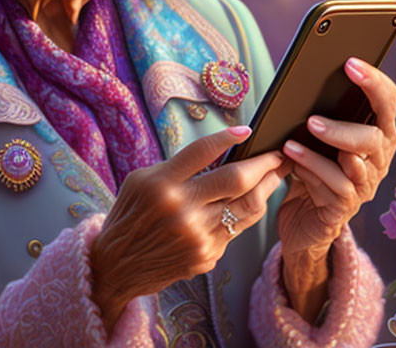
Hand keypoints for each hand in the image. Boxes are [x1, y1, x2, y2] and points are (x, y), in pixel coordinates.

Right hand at [90, 126, 287, 332]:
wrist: (118, 264)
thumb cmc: (130, 216)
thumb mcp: (141, 180)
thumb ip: (177, 167)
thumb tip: (218, 152)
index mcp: (161, 184)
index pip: (202, 152)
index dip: (227, 137)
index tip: (247, 131)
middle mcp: (181, 209)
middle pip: (237, 180)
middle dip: (264, 164)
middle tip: (278, 155)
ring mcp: (197, 235)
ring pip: (248, 207)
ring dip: (267, 188)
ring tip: (276, 175)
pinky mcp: (207, 255)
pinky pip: (236, 230)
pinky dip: (244, 214)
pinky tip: (248, 203)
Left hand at [278, 57, 395, 317]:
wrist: (302, 220)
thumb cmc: (308, 169)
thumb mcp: (312, 139)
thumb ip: (316, 114)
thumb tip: (300, 80)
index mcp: (374, 134)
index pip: (387, 103)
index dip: (374, 82)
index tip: (350, 63)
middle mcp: (376, 159)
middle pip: (377, 137)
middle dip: (345, 127)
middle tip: (312, 120)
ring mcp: (364, 185)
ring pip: (356, 164)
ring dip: (325, 149)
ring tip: (295, 139)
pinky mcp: (344, 207)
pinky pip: (334, 187)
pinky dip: (311, 170)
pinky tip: (290, 160)